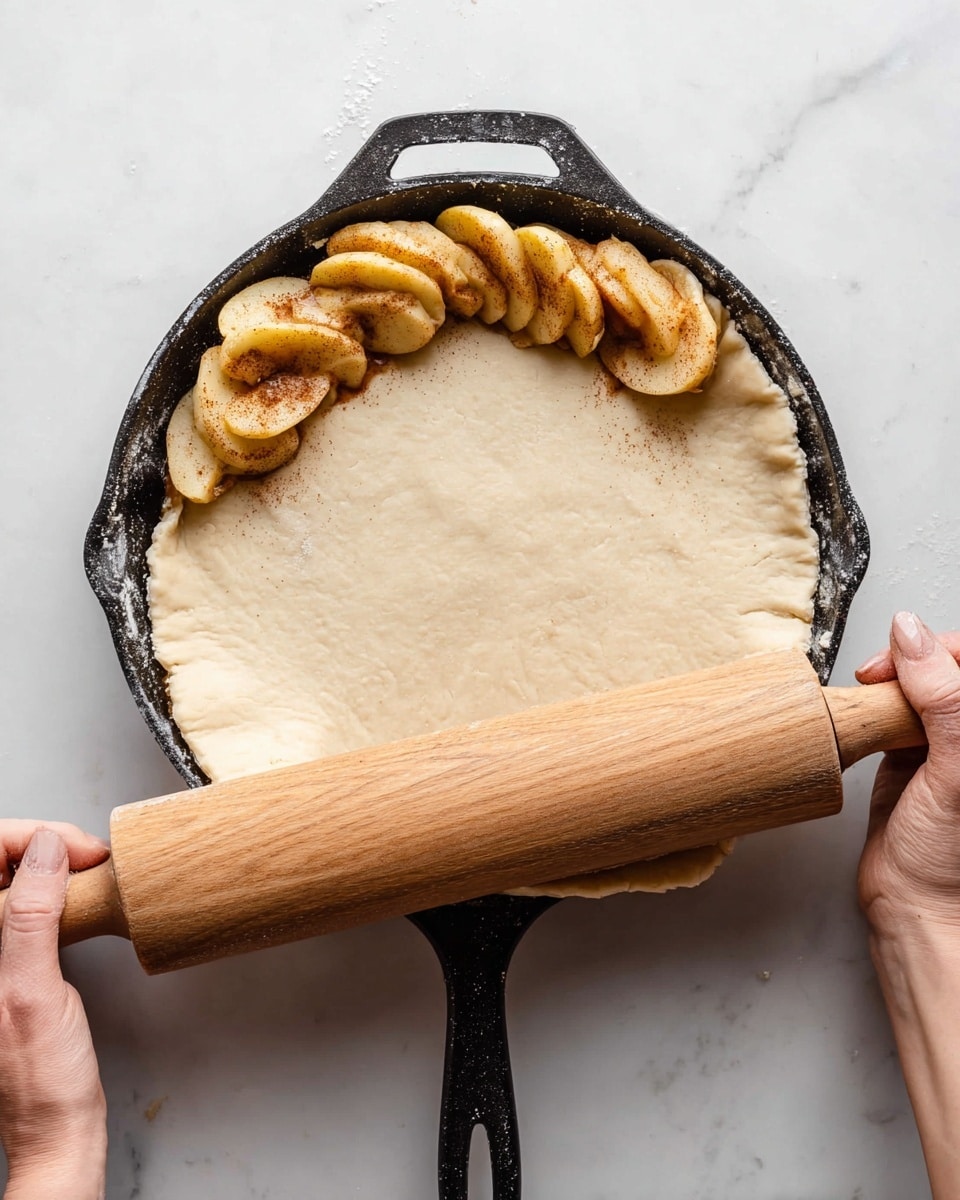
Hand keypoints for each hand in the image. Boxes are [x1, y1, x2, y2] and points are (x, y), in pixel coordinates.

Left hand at [0, 822, 109, 1199]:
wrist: (58, 1127)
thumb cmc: (43, 1080)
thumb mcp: (35, 990)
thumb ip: (32, 917)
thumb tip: (44, 850)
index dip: (24, 840)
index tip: (72, 851)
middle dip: (39, 842)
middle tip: (88, 855)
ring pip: (9, 877)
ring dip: (48, 858)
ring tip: (88, 865)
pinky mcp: (9, 960)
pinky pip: (23, 900)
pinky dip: (52, 884)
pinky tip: (77, 890)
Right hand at [856, 614, 959, 932]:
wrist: (916, 911)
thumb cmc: (954, 862)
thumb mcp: (957, 769)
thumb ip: (944, 698)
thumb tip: (912, 634)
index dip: (939, 649)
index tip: (902, 663)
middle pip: (944, 665)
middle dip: (910, 658)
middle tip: (877, 677)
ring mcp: (945, 743)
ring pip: (918, 682)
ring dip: (889, 679)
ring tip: (868, 695)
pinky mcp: (911, 756)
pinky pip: (893, 710)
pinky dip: (875, 705)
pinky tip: (866, 717)